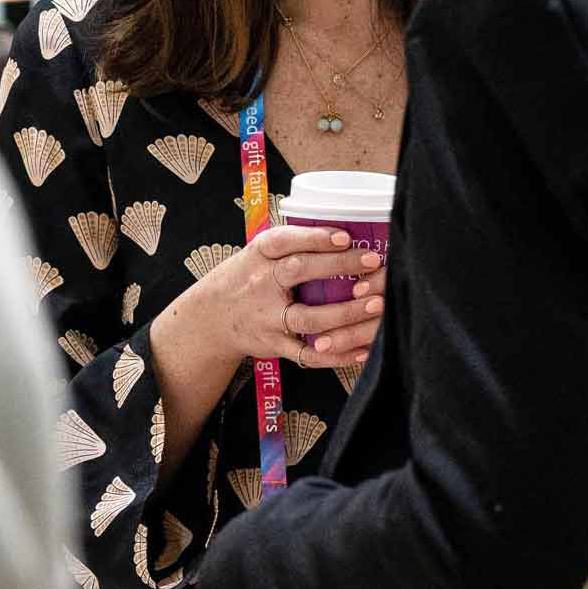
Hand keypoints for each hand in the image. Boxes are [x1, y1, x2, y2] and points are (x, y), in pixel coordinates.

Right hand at [196, 224, 386, 370]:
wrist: (210, 319)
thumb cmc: (247, 278)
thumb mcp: (259, 252)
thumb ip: (293, 243)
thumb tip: (347, 233)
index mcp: (259, 254)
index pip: (284, 240)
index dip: (315, 238)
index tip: (345, 236)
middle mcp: (261, 284)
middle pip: (299, 272)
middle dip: (339, 267)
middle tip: (373, 262)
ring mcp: (267, 318)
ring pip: (309, 319)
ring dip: (345, 313)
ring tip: (377, 304)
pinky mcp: (274, 346)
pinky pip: (308, 354)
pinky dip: (336, 355)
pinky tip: (362, 348)